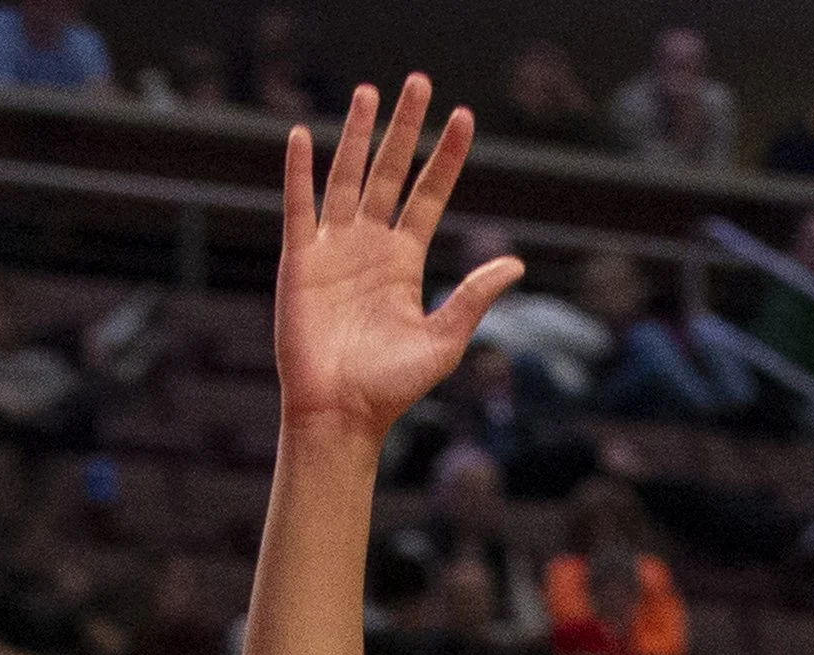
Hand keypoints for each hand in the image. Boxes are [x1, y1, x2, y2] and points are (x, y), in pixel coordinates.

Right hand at [275, 75, 523, 446]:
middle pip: (390, 173)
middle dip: (405, 128)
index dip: (445, 158)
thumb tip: (515, 263)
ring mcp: (334, 249)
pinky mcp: (300, 260)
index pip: (428, 196)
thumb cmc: (392, 387)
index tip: (464, 119)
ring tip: (371, 92)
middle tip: (419, 82)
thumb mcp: (444, 340)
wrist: (343, 413)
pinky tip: (302, 136)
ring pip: (347, 177)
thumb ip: (474, 297)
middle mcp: (370, 246)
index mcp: (405, 262)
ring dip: (358, 136)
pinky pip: (298, 207)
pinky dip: (298, 172)